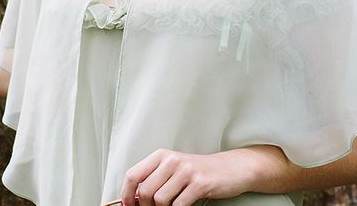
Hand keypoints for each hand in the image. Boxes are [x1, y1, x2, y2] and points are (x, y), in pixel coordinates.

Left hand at [119, 148, 251, 205]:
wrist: (230, 168)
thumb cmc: (198, 172)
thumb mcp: (173, 169)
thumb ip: (154, 180)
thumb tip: (133, 200)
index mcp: (161, 155)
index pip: (133, 175)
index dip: (126, 195)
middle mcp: (171, 160)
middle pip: (145, 191)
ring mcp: (186, 171)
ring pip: (160, 200)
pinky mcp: (199, 184)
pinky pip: (179, 205)